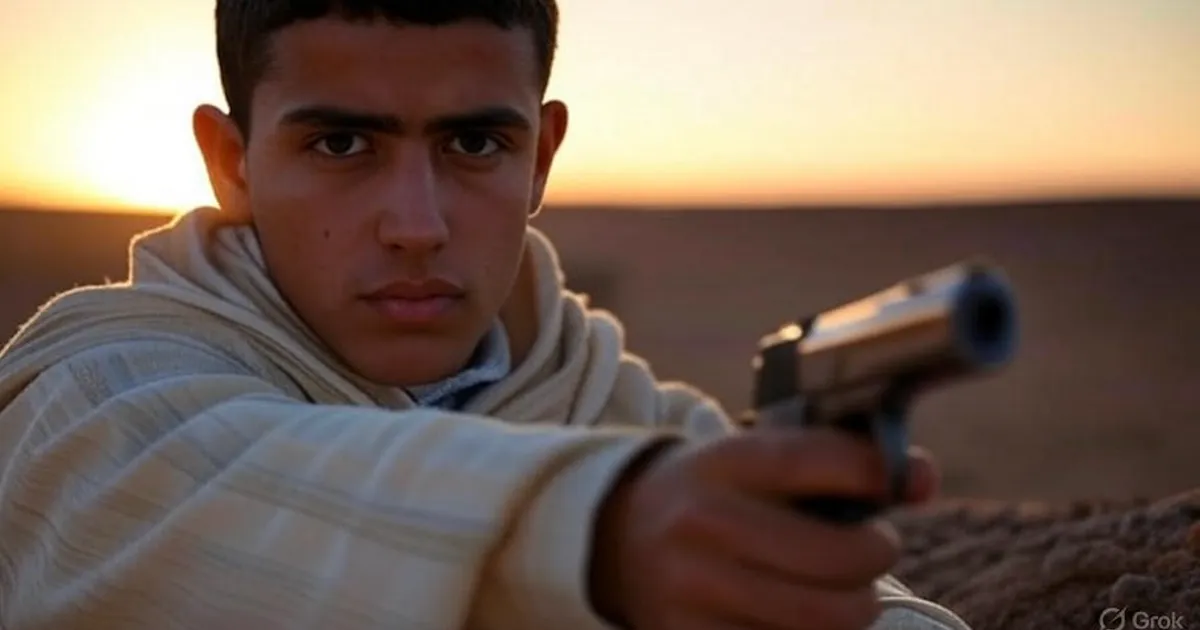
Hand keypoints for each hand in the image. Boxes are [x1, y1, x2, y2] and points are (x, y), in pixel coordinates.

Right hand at [588, 427, 939, 629]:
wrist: (617, 540)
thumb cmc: (715, 493)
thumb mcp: (757, 457)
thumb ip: (839, 458)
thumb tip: (920, 481)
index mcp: (721, 464)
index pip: (819, 459)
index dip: (875, 472)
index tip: (892, 483)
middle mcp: (702, 525)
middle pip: (839, 559)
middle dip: (876, 554)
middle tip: (870, 548)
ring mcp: (693, 592)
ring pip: (827, 620)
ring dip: (853, 606)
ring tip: (838, 587)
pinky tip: (797, 613)